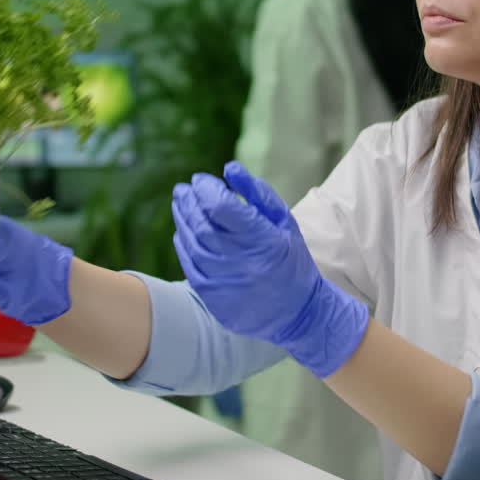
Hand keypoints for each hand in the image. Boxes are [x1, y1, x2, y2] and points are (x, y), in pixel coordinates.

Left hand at [171, 161, 368, 377]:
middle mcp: (241, 260)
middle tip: (183, 188)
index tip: (199, 179)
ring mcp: (225, 281)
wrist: (298, 311)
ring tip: (180, 203)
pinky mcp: (213, 297)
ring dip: (182, 218)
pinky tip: (183, 231)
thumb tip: (229, 168)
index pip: (221, 206)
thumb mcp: (284, 220)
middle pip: (201, 223)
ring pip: (191, 242)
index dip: (205, 188)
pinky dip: (183, 244)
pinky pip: (189, 264)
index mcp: (263, 238)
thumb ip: (257, 192)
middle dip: (189, 201)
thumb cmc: (291, 258)